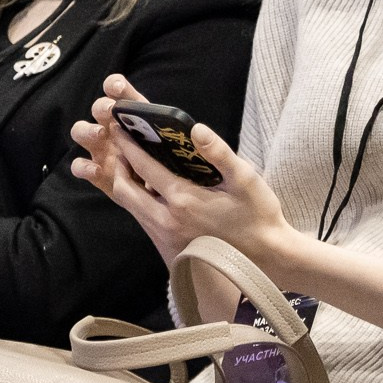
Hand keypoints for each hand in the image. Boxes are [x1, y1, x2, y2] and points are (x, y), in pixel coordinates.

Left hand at [69, 75, 293, 273]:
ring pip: (130, 206)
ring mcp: (165, 236)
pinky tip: (149, 189)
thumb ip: (219, 153)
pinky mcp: (168, 247)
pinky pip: (142, 219)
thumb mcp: (246, 180)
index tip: (117, 124)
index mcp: (182, 200)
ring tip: (131, 163)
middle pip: (124, 188)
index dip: (126, 143)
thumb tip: (196, 129)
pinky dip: (137, 200)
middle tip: (120, 144)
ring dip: (125, 183)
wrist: (264, 258)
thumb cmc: (258, 216)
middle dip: (117, 163)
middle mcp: (166, 220)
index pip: (142, 166)